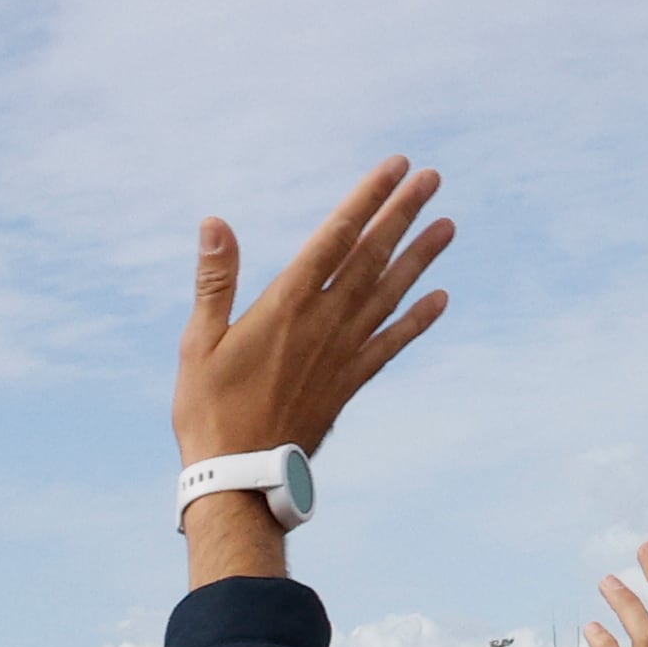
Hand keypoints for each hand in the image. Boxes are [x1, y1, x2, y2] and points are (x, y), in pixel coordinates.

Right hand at [174, 161, 447, 581]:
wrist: (240, 478)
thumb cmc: (210, 410)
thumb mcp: (200, 342)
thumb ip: (215, 281)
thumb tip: (215, 222)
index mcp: (286, 305)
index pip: (336, 237)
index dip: (367, 199)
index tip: (395, 168)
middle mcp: (324, 323)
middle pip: (372, 256)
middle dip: (402, 214)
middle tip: (432, 178)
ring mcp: (342, 354)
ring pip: (390, 294)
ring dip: (420, 257)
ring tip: (447, 225)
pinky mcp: (349, 384)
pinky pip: (391, 345)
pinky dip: (417, 321)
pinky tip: (440, 299)